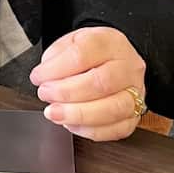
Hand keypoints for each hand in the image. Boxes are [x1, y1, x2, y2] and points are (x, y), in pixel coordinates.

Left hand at [29, 26, 146, 141]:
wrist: (117, 60)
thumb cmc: (93, 53)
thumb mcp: (72, 41)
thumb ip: (57, 56)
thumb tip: (44, 76)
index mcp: (110, 42)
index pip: (82, 55)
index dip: (55, 69)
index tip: (38, 77)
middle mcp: (128, 67)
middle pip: (100, 83)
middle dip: (66, 93)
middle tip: (45, 95)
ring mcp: (135, 93)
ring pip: (112, 109)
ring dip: (77, 115)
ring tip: (54, 113)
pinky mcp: (134, 116)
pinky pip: (116, 129)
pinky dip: (90, 131)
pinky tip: (71, 124)